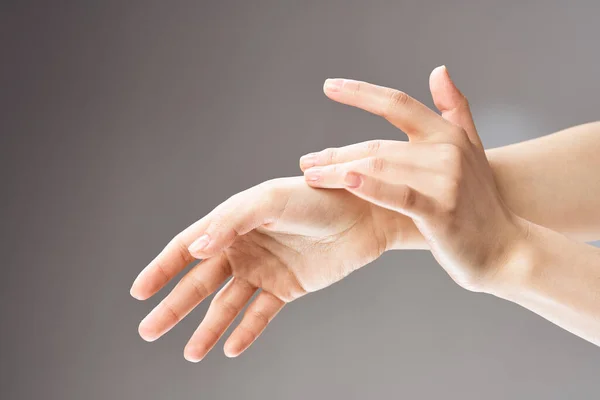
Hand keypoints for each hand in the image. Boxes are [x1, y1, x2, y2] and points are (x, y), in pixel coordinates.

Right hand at [130, 177, 419, 360]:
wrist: (365, 215)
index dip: (162, 269)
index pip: (188, 247)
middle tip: (149, 331)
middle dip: (175, 306)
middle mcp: (244, 247)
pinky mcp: (288, 287)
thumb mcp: (269, 201)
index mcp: (233, 222)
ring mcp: (265, 269)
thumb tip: (194, 248)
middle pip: (201, 282)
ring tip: (191, 353)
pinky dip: (246, 332)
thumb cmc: (316, 198)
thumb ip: (230, 223)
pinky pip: (260, 314)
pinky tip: (231, 348)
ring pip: (227, 304)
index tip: (138, 293)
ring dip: (207, 328)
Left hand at [300, 66, 528, 291]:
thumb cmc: (480, 204)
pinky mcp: (440, 210)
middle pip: (377, 144)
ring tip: (311, 176)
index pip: (397, 104)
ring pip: (379, 166)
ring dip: (339, 170)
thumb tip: (439, 69)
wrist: (506, 250)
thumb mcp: (472, 149)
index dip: (361, 93)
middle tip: (307, 161)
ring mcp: (444, 180)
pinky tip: (347, 181)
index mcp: (447, 134)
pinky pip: (398, 194)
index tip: (329, 86)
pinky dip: (371, 187)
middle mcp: (445, 150)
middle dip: (337, 153)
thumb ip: (454, 109)